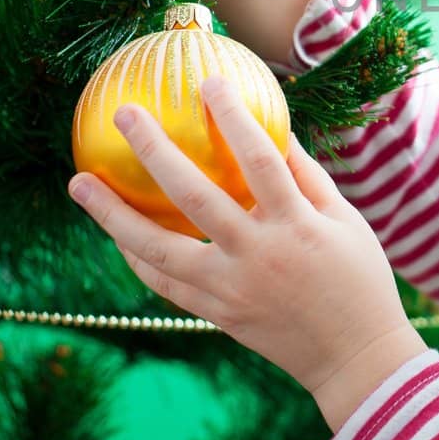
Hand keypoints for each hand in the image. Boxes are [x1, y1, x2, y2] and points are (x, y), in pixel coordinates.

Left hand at [66, 73, 427, 431]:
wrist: (355, 358)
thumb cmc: (358, 279)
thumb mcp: (345, 222)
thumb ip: (307, 177)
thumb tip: (274, 129)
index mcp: (297, 225)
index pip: (260, 159)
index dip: (232, 117)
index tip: (207, 81)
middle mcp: (258, 255)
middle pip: (195, 197)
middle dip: (156, 150)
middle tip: (125, 114)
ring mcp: (231, 289)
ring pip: (158, 250)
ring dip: (113, 215)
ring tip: (79, 183)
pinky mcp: (217, 314)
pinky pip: (165, 284)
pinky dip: (136, 258)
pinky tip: (115, 233)